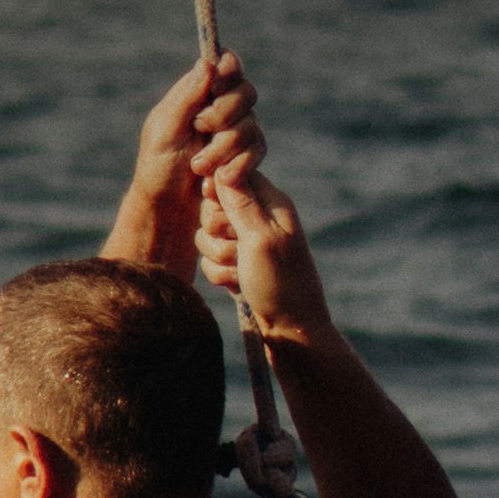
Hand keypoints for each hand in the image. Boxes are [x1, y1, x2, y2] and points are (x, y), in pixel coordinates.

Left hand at [105, 47, 251, 272]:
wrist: (167, 210)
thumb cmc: (157, 168)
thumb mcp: (165, 129)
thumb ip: (188, 96)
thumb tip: (209, 62)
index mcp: (196, 94)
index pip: (225, 65)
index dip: (229, 71)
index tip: (217, 87)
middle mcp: (219, 109)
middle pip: (245, 93)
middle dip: (225, 113)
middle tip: (200, 129)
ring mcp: (234, 133)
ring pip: (252, 125)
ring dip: (226, 147)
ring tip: (199, 168)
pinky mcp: (245, 158)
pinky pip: (258, 151)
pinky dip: (239, 165)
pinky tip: (218, 180)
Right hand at [191, 87, 329, 337]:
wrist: (292, 330)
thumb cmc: (282, 285)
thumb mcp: (261, 239)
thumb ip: (241, 203)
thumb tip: (222, 167)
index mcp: (271, 203)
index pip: (230, 175)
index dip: (218, 193)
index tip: (225, 216)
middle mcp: (258, 218)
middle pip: (213, 205)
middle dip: (217, 232)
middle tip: (238, 250)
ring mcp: (246, 242)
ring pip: (206, 234)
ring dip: (218, 257)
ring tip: (242, 272)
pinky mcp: (237, 263)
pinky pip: (209, 259)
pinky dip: (220, 274)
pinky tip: (239, 285)